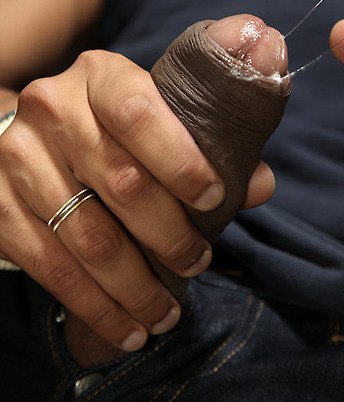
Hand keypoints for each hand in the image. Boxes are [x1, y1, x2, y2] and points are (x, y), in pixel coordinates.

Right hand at [0, 49, 273, 352]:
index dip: (182, 161)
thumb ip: (211, 143)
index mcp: (100, 76)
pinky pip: (51, 266)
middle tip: (198, 263)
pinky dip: (94, 305)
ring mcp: (18, 156)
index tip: (216, 199)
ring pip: (87, 237)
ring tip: (166, 312)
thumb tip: (260, 185)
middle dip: (169, 236)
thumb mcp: (157, 115)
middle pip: (120, 183)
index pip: (139, 113)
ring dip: (135, 286)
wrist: (34, 134)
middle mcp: (52, 108)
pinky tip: (126, 326)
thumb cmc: (114, 128)